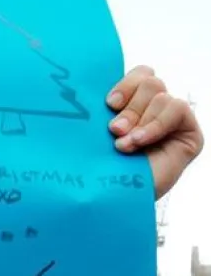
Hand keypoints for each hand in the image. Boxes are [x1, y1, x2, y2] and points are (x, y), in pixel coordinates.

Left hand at [107, 66, 202, 198]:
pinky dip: (156, 124)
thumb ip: (102, 112)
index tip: (108, 104)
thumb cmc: (97, 170)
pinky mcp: (188, 133)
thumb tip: (85, 86)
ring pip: (160, 94)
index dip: (126, 84)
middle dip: (129, 107)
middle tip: (114, 131)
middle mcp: (154, 110)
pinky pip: (177, 109)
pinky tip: (140, 142)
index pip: (140, 74)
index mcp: (133, 105)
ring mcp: (172, 121)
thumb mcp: (95, 135)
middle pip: (150, 81)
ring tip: (124, 144)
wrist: (112, 201)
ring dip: (139, 120)